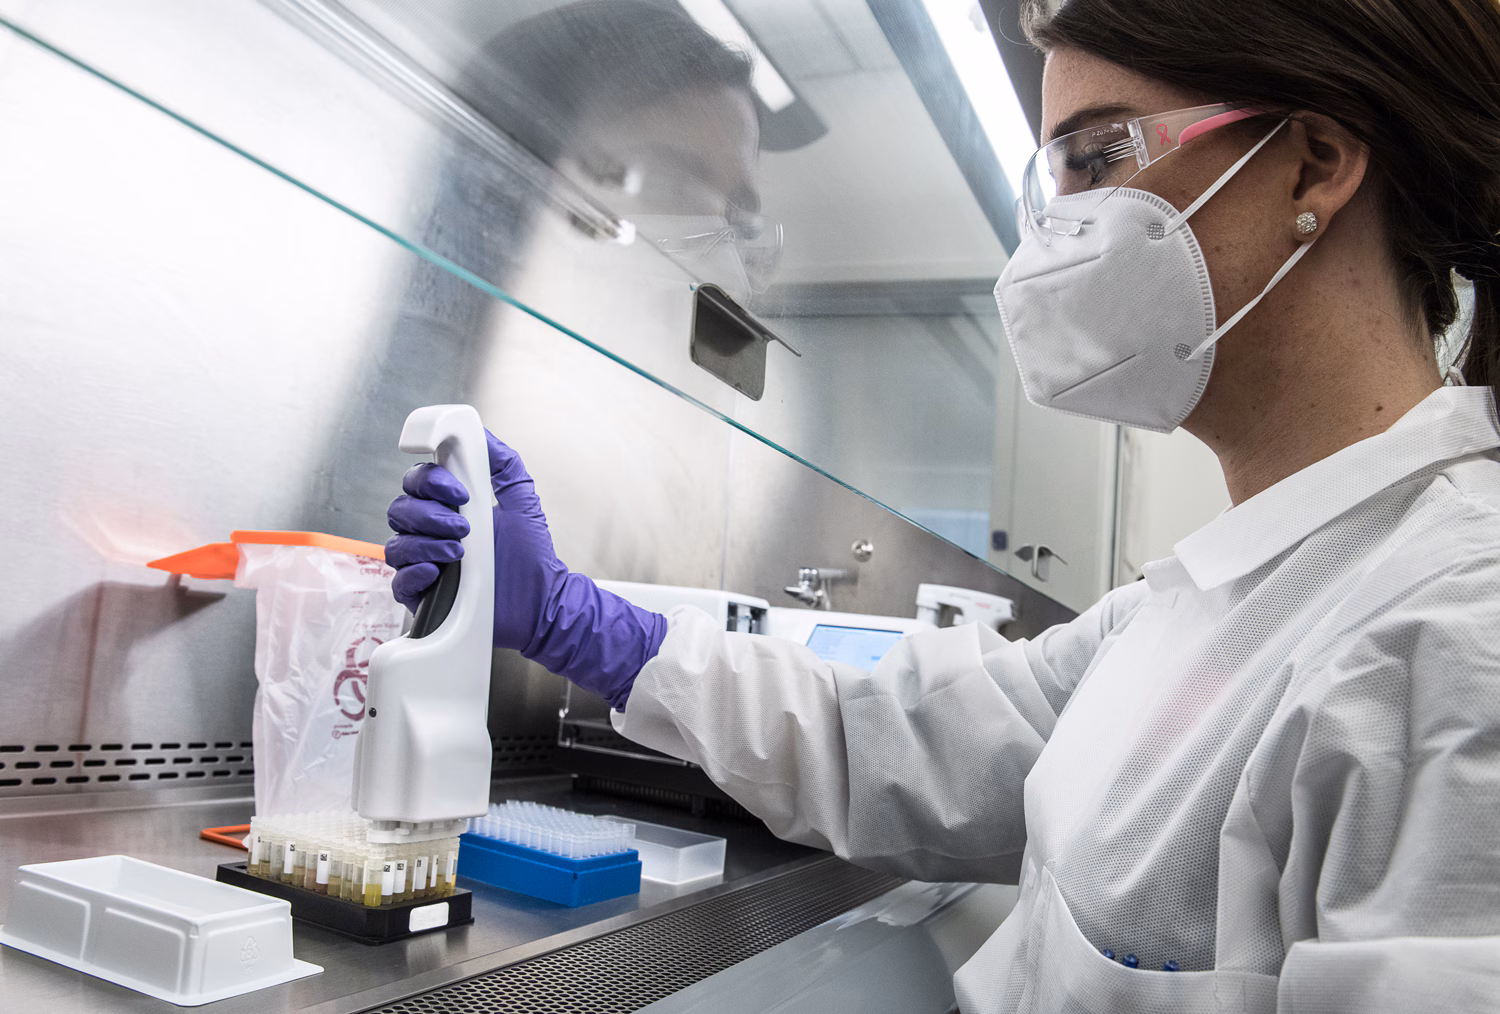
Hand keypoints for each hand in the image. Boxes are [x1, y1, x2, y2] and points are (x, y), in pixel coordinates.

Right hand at [385, 432, 666, 707]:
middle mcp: (429, 533)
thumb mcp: (522, 502)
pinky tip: (438, 572)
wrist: (542, 602)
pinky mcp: (423, 596)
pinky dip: (415, 574)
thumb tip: (482, 435)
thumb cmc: (531, 556)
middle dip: (430, 513)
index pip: (417, 482)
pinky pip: (399, 582)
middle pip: (399, 510)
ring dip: (426, 542)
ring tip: (461, 551)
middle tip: (465, 525)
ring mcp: (423, 565)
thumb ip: (504, 465)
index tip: (461, 492)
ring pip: (396, 545)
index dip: (432, 481)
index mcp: (447, 507)